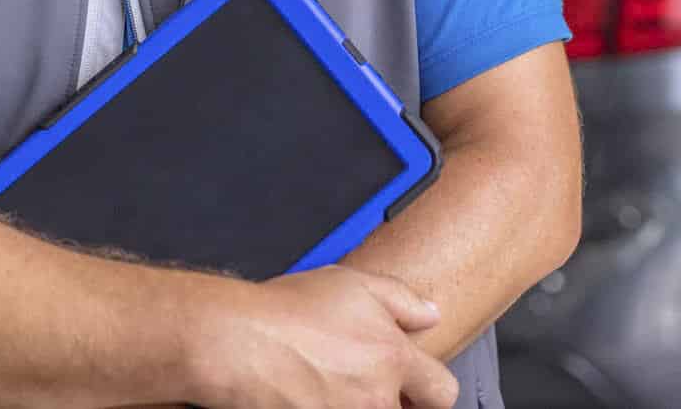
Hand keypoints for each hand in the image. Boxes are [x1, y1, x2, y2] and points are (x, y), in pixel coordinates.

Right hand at [189, 266, 459, 408]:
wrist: (237, 344)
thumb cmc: (285, 313)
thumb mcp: (352, 284)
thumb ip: (402, 301)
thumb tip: (429, 315)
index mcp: (393, 359)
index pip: (443, 393)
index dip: (431, 390)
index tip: (418, 388)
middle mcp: (377, 399)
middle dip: (388, 400)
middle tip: (357, 380)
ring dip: (353, 404)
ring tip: (325, 383)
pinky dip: (323, 406)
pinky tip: (307, 393)